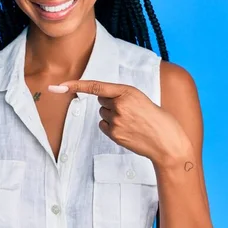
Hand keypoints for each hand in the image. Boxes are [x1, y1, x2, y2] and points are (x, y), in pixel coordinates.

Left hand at [49, 80, 193, 169]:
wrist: (168, 143)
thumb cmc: (156, 118)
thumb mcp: (141, 98)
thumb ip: (121, 95)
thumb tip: (101, 99)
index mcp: (128, 91)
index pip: (96, 86)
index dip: (75, 85)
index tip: (59, 85)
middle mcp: (119, 105)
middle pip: (101, 99)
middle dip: (111, 102)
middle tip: (131, 110)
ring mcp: (116, 121)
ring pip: (102, 113)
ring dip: (113, 115)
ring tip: (132, 121)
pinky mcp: (115, 135)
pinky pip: (104, 126)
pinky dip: (112, 127)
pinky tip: (127, 130)